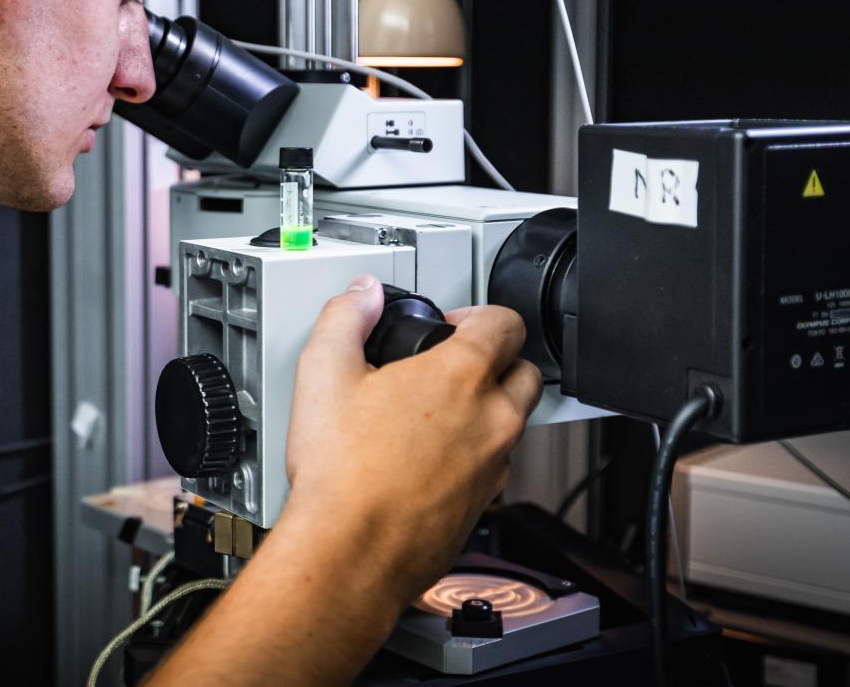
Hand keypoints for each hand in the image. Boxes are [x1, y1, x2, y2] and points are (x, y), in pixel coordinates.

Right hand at [284, 275, 542, 605]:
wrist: (350, 553)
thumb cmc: (342, 475)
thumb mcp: (323, 374)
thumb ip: (345, 318)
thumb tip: (361, 295)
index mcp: (461, 377)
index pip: (504, 322)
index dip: (477, 314)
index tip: (451, 324)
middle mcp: (492, 420)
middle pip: (525, 371)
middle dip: (497, 360)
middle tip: (453, 364)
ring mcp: (494, 467)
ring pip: (513, 423)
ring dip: (488, 409)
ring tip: (436, 413)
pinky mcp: (484, 506)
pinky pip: (495, 467)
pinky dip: (474, 455)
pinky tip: (430, 460)